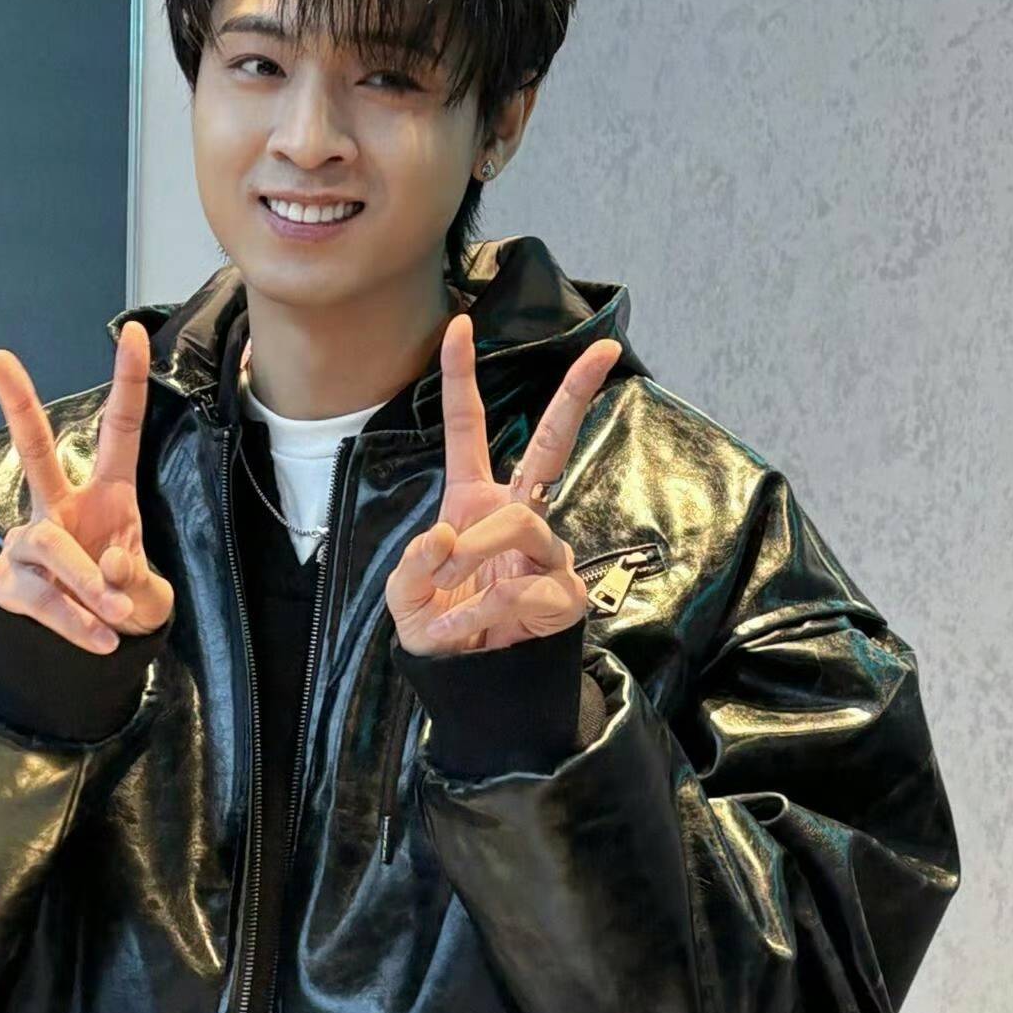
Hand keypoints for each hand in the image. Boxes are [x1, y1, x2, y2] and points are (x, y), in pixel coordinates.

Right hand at [0, 321, 174, 654]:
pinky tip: (100, 638)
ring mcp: (30, 542)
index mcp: (108, 494)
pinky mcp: (10, 581)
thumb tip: (107, 565)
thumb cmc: (124, 602)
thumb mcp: (149, 597)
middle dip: (17, 403)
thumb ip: (135, 582)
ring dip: (87, 584)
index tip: (134, 332)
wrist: (94, 650)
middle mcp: (61, 508)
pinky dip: (76, 620)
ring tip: (115, 614)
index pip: (120, 430)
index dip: (127, 382)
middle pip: (35, 449)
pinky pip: (42, 596)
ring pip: (51, 546)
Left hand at [385, 314, 623, 656]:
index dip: (462, 377)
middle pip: (553, 442)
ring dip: (475, 559)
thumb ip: (414, 566)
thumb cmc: (443, 628)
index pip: (470, 429)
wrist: (474, 687)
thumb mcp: (406, 600)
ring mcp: (548, 549)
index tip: (460, 326)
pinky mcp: (566, 591)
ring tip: (453, 599)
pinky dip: (486, 610)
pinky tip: (476, 631)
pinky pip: (525, 583)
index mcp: (474, 500)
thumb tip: (448, 536)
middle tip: (606, 351)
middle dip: (576, 393)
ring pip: (519, 523)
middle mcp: (518, 513)